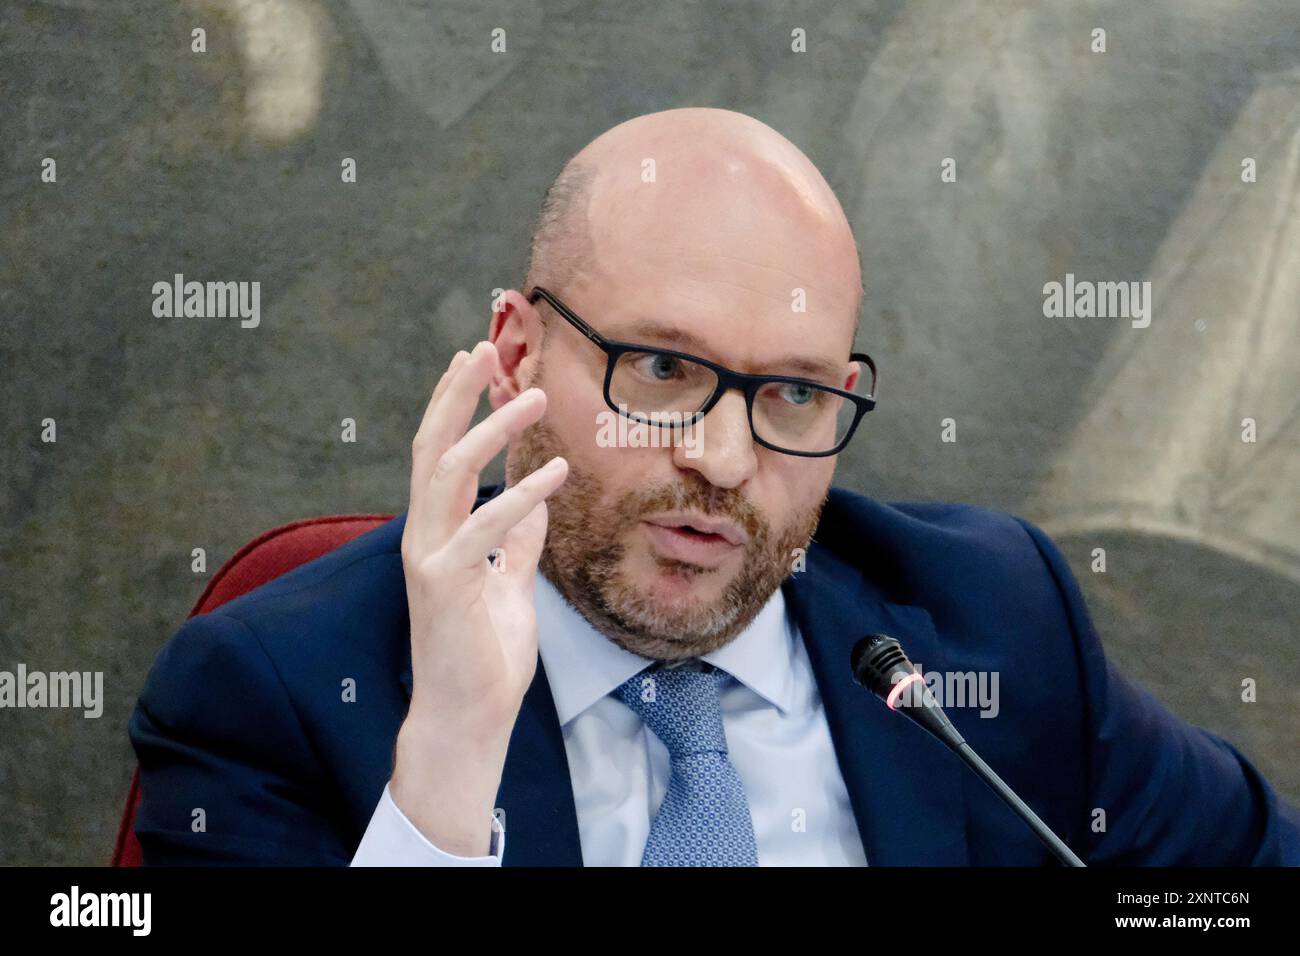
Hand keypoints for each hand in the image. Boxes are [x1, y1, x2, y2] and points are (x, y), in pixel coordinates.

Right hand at [391, 340, 567, 854]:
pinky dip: (520, 497)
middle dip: (455, 395)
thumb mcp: (510, 585)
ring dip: (489, 430)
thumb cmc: (486, 654)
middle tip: (483, 348)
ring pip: (447, 474)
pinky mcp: (442, 586)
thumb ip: (518, 543)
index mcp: (437, 532)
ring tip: (531, 396)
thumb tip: (534, 500)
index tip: (475, 361)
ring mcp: (428, 558)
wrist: (469, 716)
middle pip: (432, 448)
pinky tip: (555, 472)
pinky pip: (485, 530)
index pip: (440, 454)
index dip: (454, 405)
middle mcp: (423, 536)